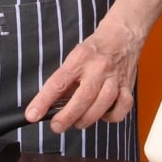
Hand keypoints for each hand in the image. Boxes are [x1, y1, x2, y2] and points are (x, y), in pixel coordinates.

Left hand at [24, 24, 141, 132]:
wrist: (123, 35)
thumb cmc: (95, 48)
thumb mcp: (74, 57)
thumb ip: (65, 80)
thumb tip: (51, 104)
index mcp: (80, 58)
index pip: (58, 82)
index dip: (43, 101)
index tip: (33, 115)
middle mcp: (98, 68)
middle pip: (82, 98)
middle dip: (66, 117)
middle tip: (56, 126)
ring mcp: (115, 78)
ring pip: (102, 105)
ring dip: (87, 119)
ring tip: (77, 122)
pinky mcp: (128, 86)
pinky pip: (122, 108)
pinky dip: (111, 117)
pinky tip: (102, 115)